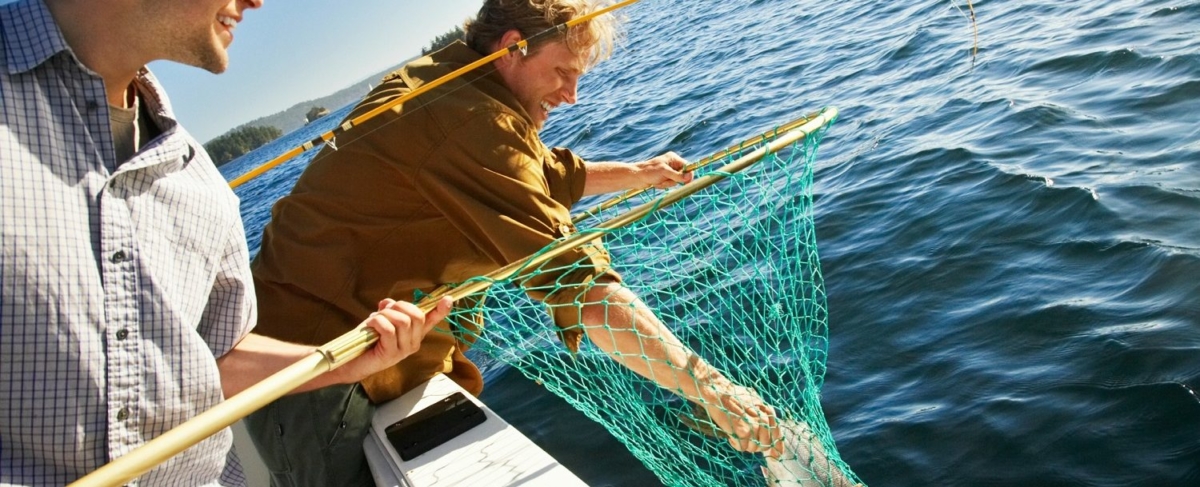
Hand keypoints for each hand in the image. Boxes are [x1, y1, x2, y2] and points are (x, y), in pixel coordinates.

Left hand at [337, 296, 452, 382]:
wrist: (351, 362)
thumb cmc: (367, 341)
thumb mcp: (380, 320)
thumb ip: (388, 310)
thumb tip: (389, 302)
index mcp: (414, 335)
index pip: (431, 321)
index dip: (440, 310)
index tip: (449, 298)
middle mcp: (413, 343)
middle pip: (417, 316)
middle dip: (399, 306)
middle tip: (384, 310)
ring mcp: (404, 350)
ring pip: (403, 321)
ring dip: (385, 314)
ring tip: (373, 320)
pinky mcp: (392, 354)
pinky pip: (388, 329)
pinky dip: (377, 322)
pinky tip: (369, 326)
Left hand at [634, 152, 693, 188]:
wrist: (636, 177)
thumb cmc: (649, 172)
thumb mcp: (665, 172)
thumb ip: (678, 175)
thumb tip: (689, 177)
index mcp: (673, 158)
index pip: (687, 166)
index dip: (688, 174)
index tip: (687, 182)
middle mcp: (672, 164)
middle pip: (682, 176)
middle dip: (673, 180)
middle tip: (664, 179)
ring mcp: (668, 171)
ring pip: (675, 182)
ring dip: (667, 184)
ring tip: (658, 181)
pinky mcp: (664, 178)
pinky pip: (669, 184)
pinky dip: (663, 185)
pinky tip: (656, 183)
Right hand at [700, 382, 783, 457]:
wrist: (717, 392)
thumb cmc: (732, 396)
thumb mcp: (753, 401)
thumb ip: (762, 415)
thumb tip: (767, 432)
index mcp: (768, 412)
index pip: (777, 435)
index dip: (776, 448)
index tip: (775, 456)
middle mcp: (764, 419)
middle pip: (765, 445)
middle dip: (755, 446)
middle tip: (744, 439)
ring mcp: (754, 426)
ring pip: (753, 448)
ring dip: (743, 445)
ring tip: (735, 434)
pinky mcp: (743, 431)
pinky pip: (742, 448)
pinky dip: (735, 444)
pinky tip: (730, 435)